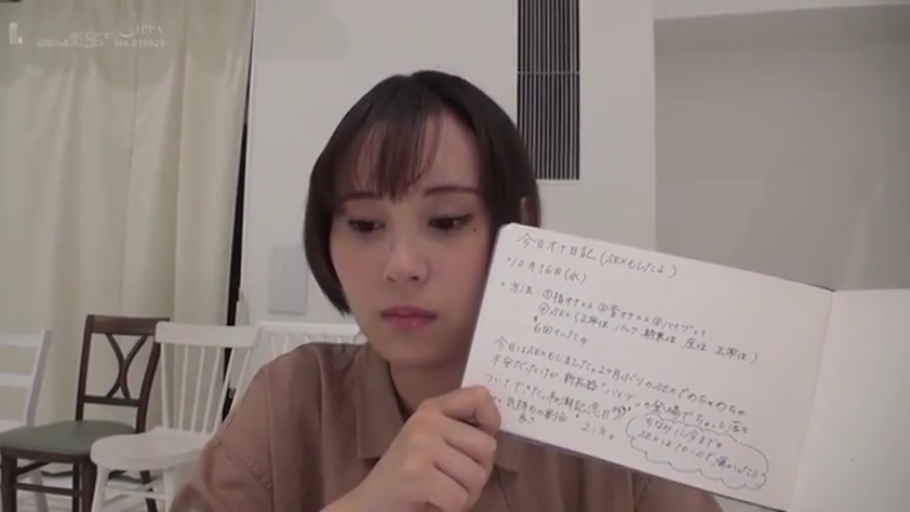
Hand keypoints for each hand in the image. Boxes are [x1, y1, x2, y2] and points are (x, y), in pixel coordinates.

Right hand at [340, 386, 500, 511]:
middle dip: (477, 474)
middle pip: (487, 447)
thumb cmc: (408, 476)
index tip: (477, 445)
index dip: (490, 421)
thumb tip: (494, 429)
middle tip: (452, 482)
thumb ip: (459, 430)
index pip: (479, 396)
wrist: (369, 504)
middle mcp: (426, 421)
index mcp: (431, 409)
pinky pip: (459, 499)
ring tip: (439, 494)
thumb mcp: (432, 442)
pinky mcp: (415, 475)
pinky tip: (430, 504)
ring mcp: (420, 446)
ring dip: (464, 496)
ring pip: (476, 477)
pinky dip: (450, 510)